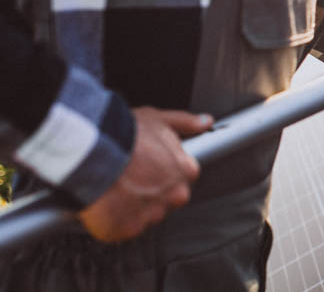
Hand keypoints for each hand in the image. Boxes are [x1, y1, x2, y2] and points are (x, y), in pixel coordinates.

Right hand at [78, 107, 211, 241]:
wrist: (93, 153)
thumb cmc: (124, 135)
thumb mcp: (158, 119)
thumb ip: (185, 122)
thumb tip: (204, 122)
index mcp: (185, 171)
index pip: (182, 179)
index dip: (162, 173)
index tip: (147, 167)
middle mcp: (174, 196)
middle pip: (166, 200)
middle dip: (150, 193)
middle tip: (128, 178)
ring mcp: (152, 215)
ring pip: (145, 216)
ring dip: (132, 208)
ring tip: (113, 189)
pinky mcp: (128, 230)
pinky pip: (122, 229)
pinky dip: (112, 220)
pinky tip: (104, 203)